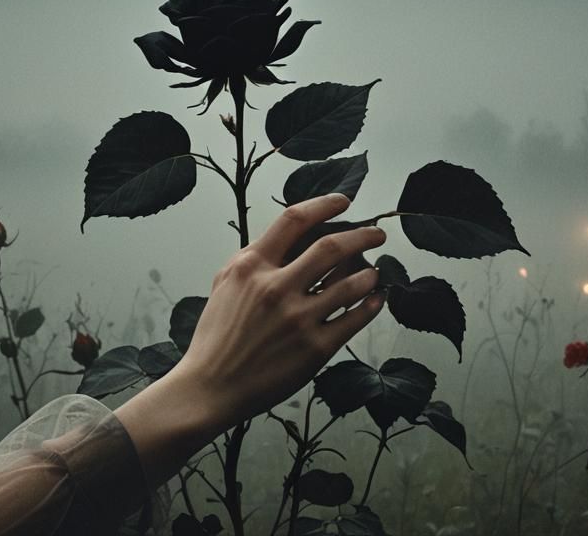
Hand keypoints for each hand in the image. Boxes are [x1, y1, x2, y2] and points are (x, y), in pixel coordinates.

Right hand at [114, 193, 385, 486]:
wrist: (210, 386)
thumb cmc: (217, 336)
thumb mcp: (225, 284)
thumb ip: (254, 257)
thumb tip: (289, 238)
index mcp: (251, 267)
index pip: (294, 220)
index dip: (324, 204)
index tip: (344, 202)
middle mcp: (276, 287)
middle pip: (332, 246)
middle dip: (362, 235)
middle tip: (377, 233)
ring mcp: (298, 319)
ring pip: (351, 283)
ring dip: (369, 273)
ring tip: (374, 272)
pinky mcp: (315, 349)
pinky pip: (355, 319)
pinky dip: (371, 305)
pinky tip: (376, 300)